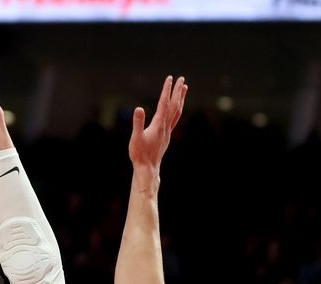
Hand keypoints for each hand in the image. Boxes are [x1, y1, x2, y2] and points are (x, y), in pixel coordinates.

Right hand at [128, 75, 187, 190]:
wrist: (147, 168)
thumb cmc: (140, 154)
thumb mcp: (136, 138)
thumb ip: (137, 123)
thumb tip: (138, 109)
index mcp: (158, 125)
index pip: (164, 104)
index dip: (166, 90)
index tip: (169, 78)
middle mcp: (165, 127)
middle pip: (174, 106)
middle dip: (178, 91)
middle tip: (182, 79)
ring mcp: (167, 132)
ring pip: (177, 112)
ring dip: (180, 99)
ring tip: (184, 89)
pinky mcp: (166, 136)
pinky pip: (174, 119)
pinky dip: (177, 110)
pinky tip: (176, 108)